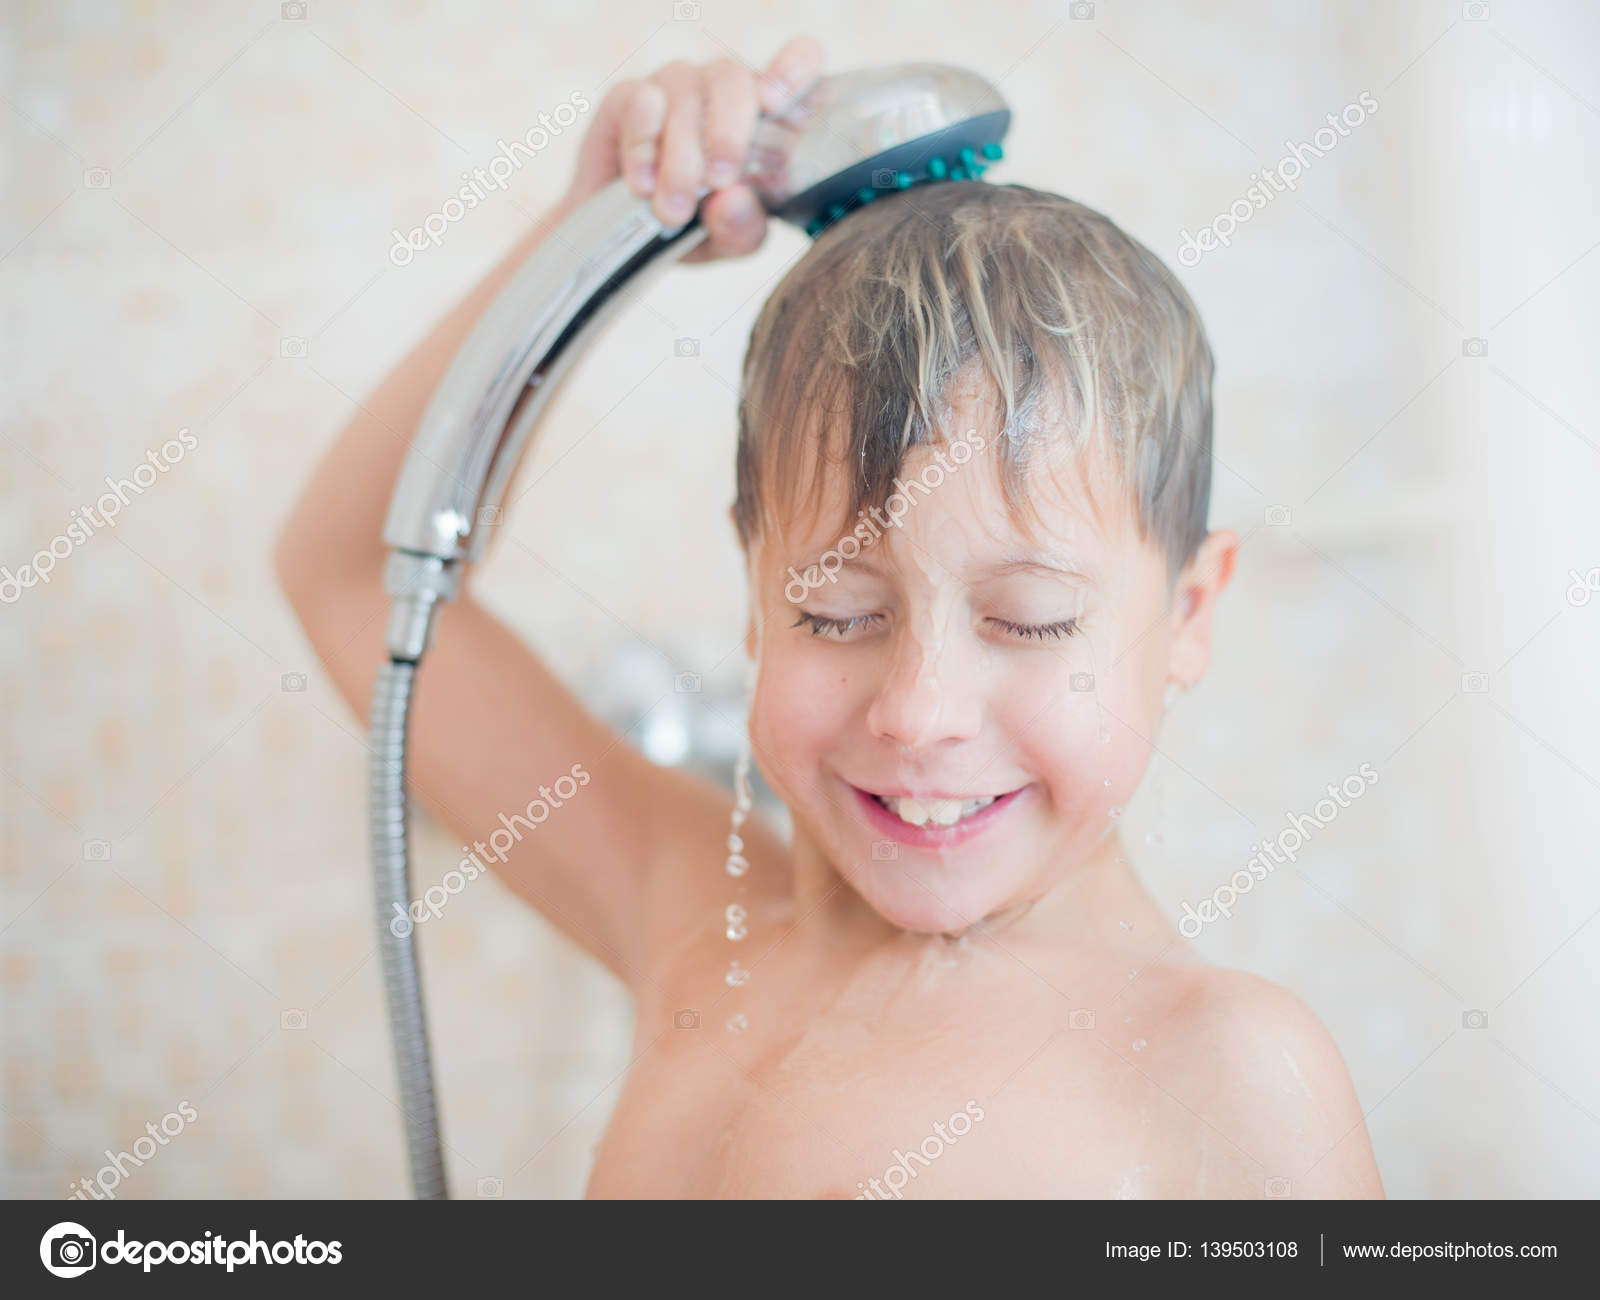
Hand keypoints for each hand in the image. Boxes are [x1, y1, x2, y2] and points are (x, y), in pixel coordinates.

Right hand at [564, 36, 822, 262]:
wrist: (629, 236)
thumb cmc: (698, 225)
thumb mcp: (730, 239)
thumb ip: (742, 227)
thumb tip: (732, 201)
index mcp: (767, 114)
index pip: (800, 59)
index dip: (794, 68)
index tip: (775, 103)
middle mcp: (724, 88)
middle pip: (734, 79)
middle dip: (727, 135)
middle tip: (718, 183)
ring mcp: (676, 86)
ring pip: (685, 95)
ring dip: (680, 157)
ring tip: (673, 209)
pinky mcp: (629, 96)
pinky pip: (639, 103)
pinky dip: (641, 148)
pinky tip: (642, 185)